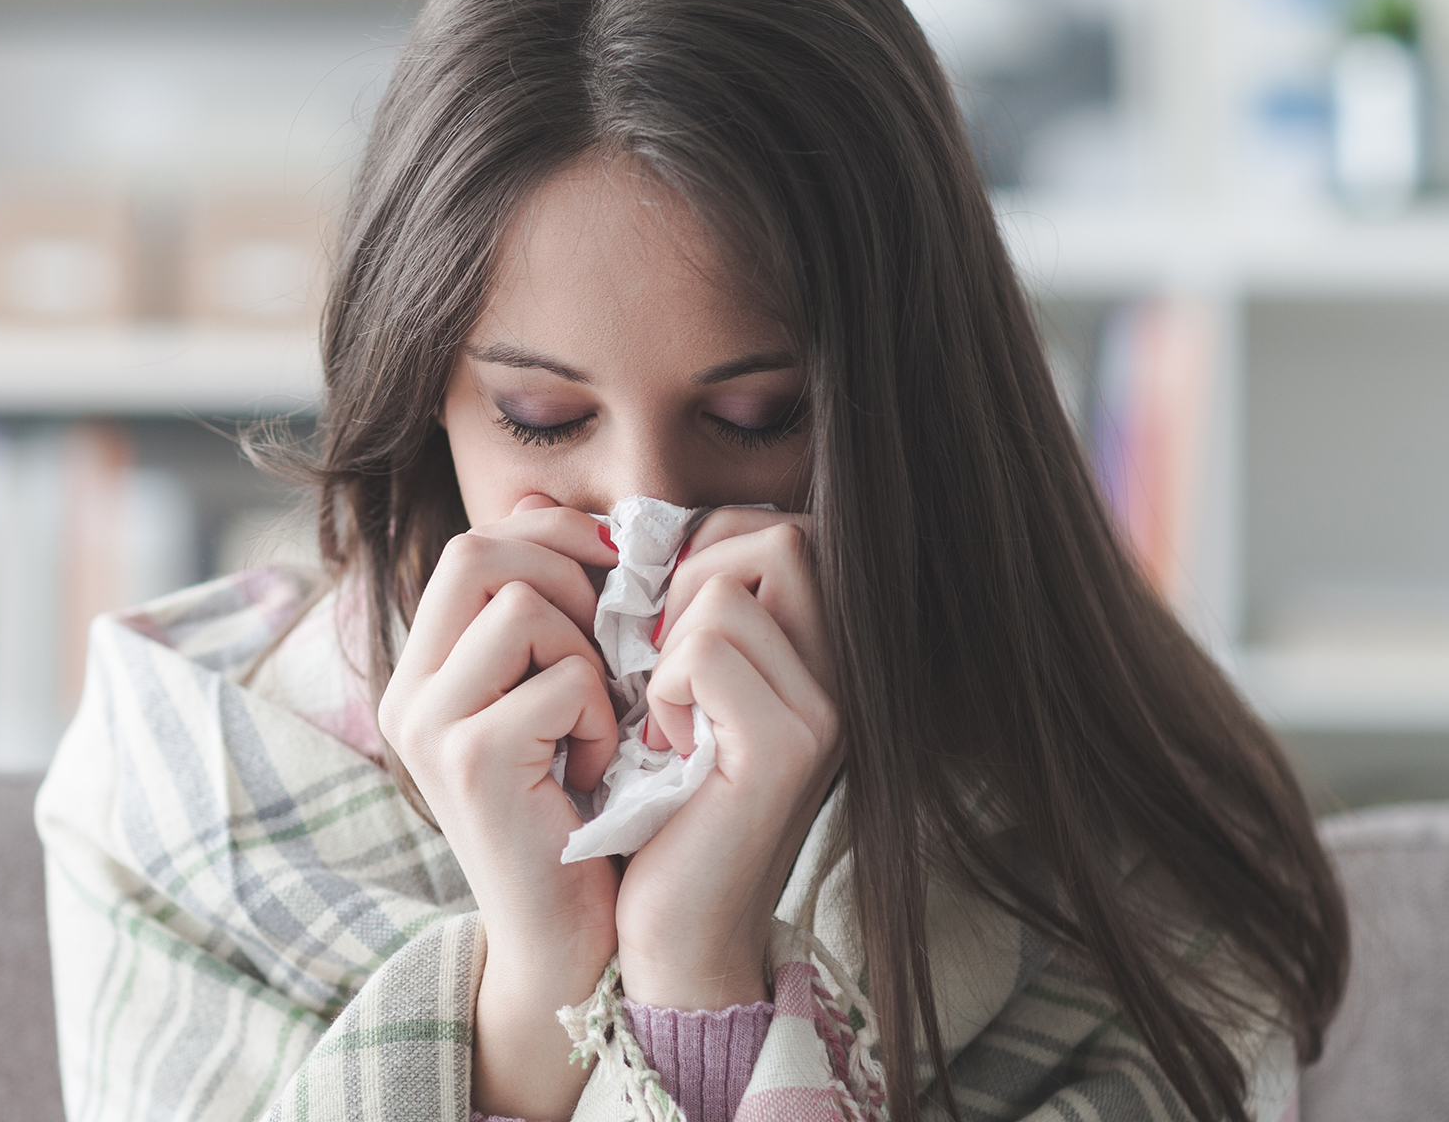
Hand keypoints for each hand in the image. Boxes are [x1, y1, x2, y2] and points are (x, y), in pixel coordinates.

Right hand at [379, 493, 621, 1120]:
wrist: (568, 941)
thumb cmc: (579, 816)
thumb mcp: (555, 696)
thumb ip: (543, 611)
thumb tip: (543, 499)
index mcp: (424, 669)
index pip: (474, 542)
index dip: (552, 536)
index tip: (613, 572)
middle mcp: (409, 691)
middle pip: (481, 551)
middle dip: (569, 577)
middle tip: (612, 642)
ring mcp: (429, 725)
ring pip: (523, 608)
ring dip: (588, 655)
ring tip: (596, 720)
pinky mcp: (469, 761)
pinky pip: (560, 680)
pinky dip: (600, 717)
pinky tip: (597, 768)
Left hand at [614, 508, 842, 1011]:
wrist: (671, 930)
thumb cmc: (656, 807)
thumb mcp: (670, 690)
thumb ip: (674, 609)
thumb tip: (603, 518)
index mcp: (822, 657)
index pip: (783, 531)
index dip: (706, 550)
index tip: (661, 626)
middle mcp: (845, 677)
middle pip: (777, 537)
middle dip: (691, 579)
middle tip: (659, 662)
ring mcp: (827, 711)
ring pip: (728, 591)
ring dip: (668, 646)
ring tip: (666, 716)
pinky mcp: (788, 748)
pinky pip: (705, 650)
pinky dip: (664, 689)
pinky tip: (668, 748)